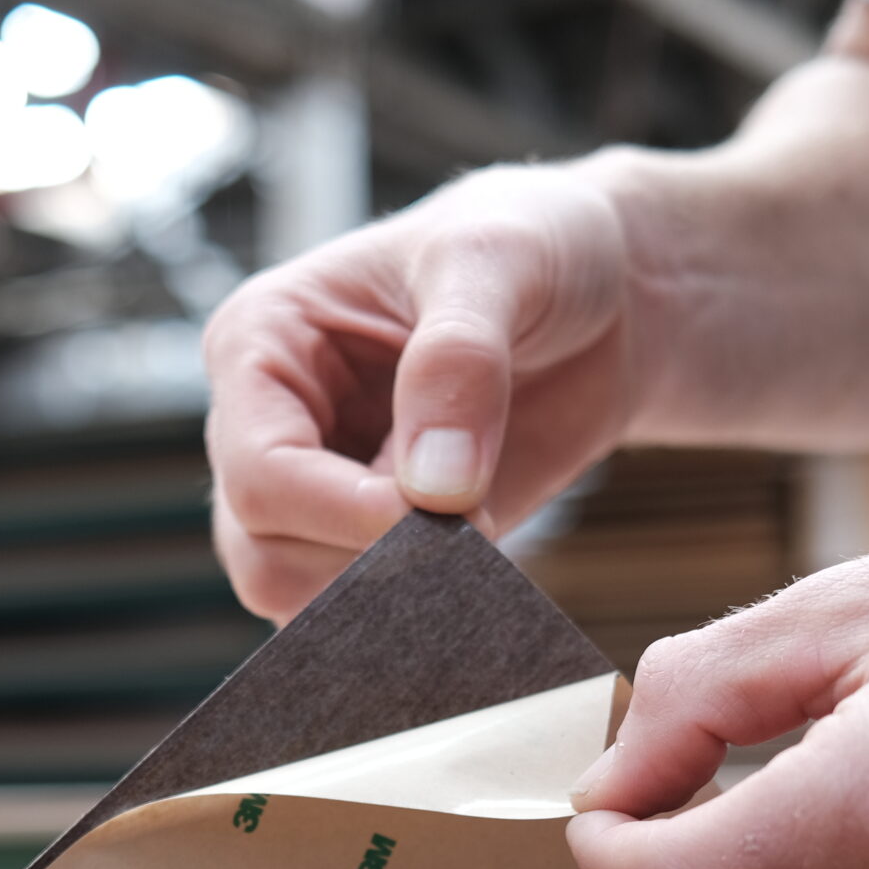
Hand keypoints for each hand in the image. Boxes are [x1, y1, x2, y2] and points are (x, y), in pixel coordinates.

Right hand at [201, 162, 634, 618]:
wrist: (610, 299)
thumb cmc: (536, 247)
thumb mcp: (498, 260)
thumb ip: (459, 361)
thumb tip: (432, 490)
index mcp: (261, 343)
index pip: (259, 470)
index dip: (343, 512)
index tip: (444, 514)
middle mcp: (269, 426)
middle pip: (262, 553)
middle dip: (369, 563)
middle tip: (478, 527)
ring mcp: (315, 494)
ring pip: (298, 600)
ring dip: (395, 600)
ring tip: (485, 543)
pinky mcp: (372, 545)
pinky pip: (362, 620)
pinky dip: (419, 622)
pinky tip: (484, 586)